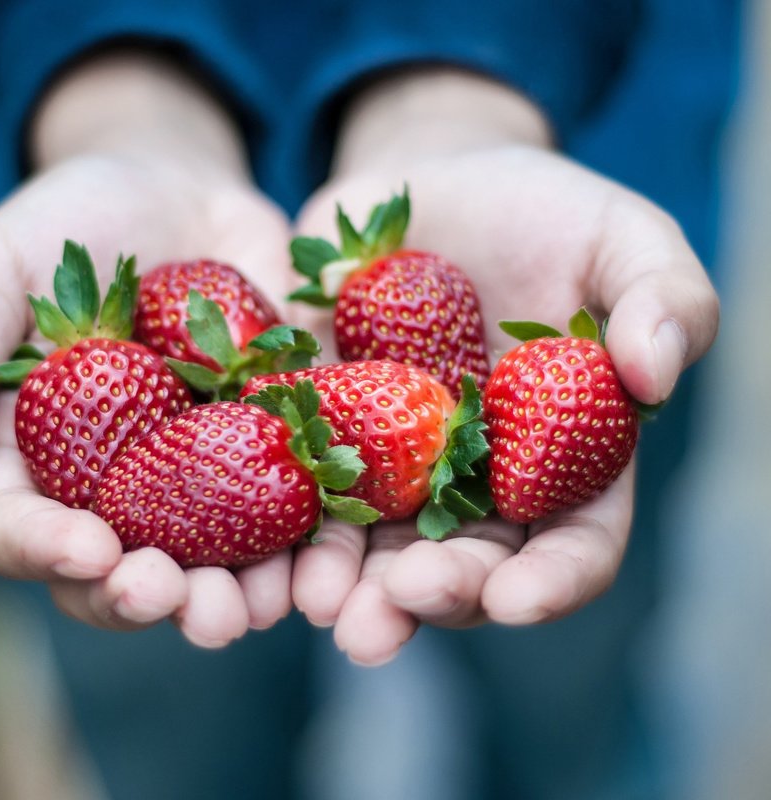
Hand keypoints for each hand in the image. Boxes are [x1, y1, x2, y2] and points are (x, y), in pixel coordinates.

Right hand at [0, 54, 295, 646]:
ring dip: (233, 600)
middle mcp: (110, 489)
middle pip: (116, 573)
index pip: (19, 530)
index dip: (47, 552)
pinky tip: (322, 564)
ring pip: (205, 567)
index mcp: (30, 459)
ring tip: (261, 608)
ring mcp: (192, 478)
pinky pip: (288, 515)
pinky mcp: (268, 453)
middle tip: (185, 603)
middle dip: (147, 598)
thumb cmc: (69, 226)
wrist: (178, 194)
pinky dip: (307, 548)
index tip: (92, 550)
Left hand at [288, 70, 718, 663]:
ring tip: (315, 605)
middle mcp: (474, 481)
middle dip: (429, 596)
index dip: (551, 579)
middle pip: (461, 563)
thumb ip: (663, 300)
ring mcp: (392, 460)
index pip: (572, 542)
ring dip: (344, 584)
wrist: (435, 182)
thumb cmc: (546, 212)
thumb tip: (654, 374)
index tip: (517, 597)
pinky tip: (257, 541)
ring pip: (372, 545)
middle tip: (389, 616)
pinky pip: (300, 479)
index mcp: (560, 460)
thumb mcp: (622, 239)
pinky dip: (283, 515)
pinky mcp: (321, 425)